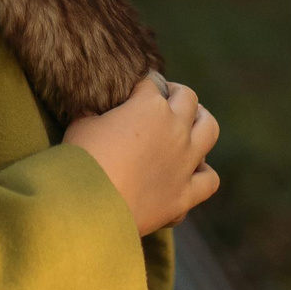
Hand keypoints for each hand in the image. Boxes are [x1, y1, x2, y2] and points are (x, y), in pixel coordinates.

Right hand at [63, 73, 219, 237]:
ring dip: (201, 122)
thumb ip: (94, 111)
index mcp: (149, 105)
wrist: (89, 207)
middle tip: (163, 99)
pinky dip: (203, 172)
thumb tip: (96, 109)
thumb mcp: (80, 124)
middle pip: (187, 98)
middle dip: (174, 94)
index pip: (151, 82)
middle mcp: (175, 128)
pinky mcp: (186, 193)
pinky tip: (192, 170)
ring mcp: (185, 161)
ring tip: (191, 123)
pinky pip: (209, 179)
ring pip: (209, 129)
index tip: (133, 90)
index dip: (141, 85)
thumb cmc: (80, 161)